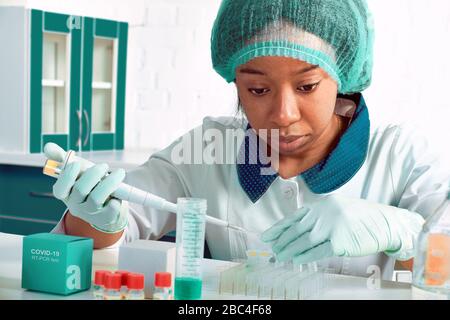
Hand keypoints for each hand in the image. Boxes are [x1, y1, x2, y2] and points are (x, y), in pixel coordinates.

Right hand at [45, 145, 127, 232]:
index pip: (59, 189)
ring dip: (110, 182)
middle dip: (93, 174)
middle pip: (80, 190)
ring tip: (119, 173)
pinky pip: (111, 208)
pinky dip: (117, 198)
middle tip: (104, 166)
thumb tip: (47, 146)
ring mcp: (90, 213)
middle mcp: (76, 205)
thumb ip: (63, 159)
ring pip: (97, 198)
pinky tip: (118, 193)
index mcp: (66, 194)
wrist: (108, 206)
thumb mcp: (78, 172)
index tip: (76, 163)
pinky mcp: (105, 218)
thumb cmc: (91, 185)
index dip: (66, 176)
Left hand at [261, 194, 423, 263]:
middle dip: (282, 241)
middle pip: (297, 229)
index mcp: (322, 204)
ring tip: (280, 256)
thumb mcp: (338, 208)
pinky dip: (305, 256)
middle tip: (273, 248)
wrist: (386, 223)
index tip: (267, 235)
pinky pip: (318, 251)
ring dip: (290, 250)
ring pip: (304, 240)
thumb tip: (300, 228)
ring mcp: (332, 226)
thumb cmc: (363, 217)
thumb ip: (319, 216)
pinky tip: (296, 260)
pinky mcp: (339, 241)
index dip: (279, 227)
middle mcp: (324, 213)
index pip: (295, 217)